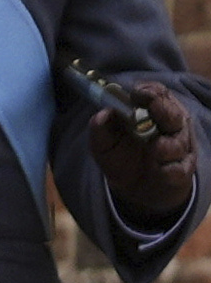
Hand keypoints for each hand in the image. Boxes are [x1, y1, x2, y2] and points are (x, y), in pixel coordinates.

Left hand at [89, 74, 194, 227]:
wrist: (133, 190)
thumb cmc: (122, 158)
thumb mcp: (104, 144)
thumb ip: (101, 129)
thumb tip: (102, 114)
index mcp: (154, 114)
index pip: (159, 95)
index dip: (151, 92)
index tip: (137, 93)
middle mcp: (171, 127)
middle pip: (173, 114)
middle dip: (164, 110)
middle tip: (154, 108)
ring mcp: (179, 149)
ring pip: (178, 143)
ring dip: (165, 145)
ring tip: (154, 149)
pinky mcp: (181, 172)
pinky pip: (177, 168)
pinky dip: (167, 169)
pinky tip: (159, 170)